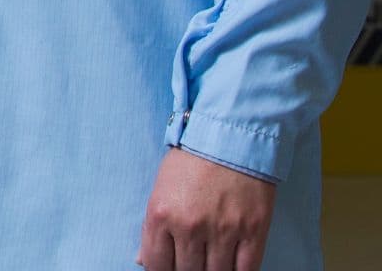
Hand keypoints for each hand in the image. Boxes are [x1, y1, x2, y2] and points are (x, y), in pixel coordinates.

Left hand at [136, 147, 275, 270]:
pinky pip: (246, 270)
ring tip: (209, 263)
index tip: (169, 268)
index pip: (157, 264)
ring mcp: (223, 231)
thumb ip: (152, 226)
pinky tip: (231, 267)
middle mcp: (190, 226)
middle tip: (191, 263)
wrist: (229, 137)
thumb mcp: (161, 188)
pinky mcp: (253, 232)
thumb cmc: (190, 160)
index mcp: (161, 214)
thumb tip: (142, 260)